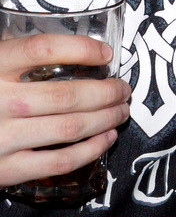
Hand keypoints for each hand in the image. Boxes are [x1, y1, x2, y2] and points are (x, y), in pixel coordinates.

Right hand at [0, 34, 130, 187]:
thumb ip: (19, 53)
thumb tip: (76, 47)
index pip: (44, 48)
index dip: (82, 49)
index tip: (106, 54)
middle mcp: (0, 100)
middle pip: (67, 93)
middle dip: (107, 91)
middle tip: (123, 88)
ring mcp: (3, 137)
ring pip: (70, 127)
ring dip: (105, 118)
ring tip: (121, 111)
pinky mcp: (6, 169)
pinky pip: (58, 162)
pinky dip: (89, 150)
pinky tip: (105, 138)